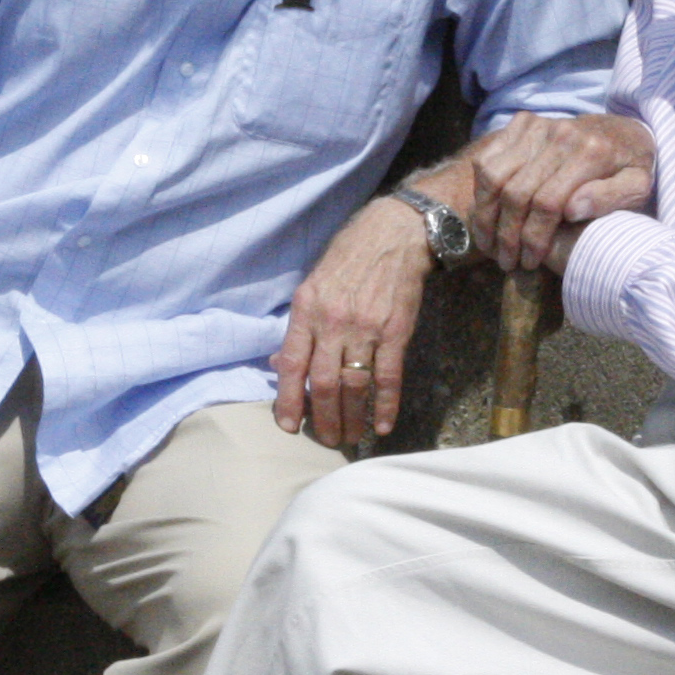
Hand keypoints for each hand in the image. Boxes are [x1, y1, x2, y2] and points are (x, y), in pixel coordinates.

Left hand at [272, 197, 433, 448]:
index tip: (288, 426)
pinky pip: (388, 377)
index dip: (288, 399)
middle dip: (322, 418)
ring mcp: (366, 328)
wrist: (392, 235)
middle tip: (325, 440)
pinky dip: (385, 405)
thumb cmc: (347, 260)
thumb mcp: (311, 287)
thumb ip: (297, 329)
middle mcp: (333, 322)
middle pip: (324, 382)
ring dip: (350, 417)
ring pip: (354, 385)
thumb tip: (278, 366)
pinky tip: (382, 426)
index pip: (292, 364)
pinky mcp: (395, 332)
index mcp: (306, 310)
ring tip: (348, 437)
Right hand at [466, 112, 656, 269]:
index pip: (548, 203)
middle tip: (506, 261)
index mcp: (592, 152)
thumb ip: (611, 199)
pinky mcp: (522, 123)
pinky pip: (488, 159)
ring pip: (494, 175)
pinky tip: (486, 214)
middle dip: (507, 235)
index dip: (533, 238)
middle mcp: (561, 134)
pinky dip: (481, 190)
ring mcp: (538, 125)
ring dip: (485, 215)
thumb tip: (573, 210)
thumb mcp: (638, 187)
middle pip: (516, 192)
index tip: (529, 262)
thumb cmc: (629, 168)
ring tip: (488, 244)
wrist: (621, 131)